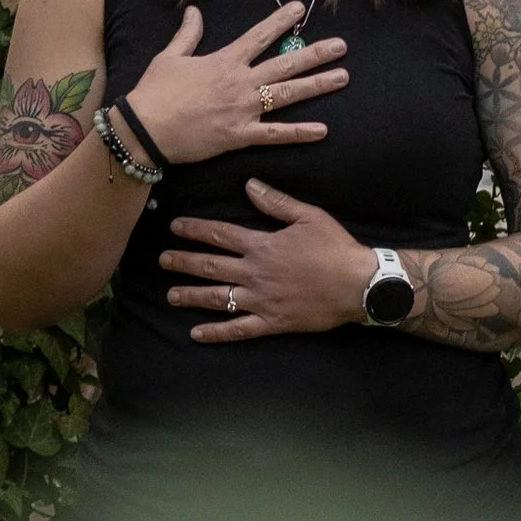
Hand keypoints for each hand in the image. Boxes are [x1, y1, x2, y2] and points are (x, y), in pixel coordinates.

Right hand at [125, 2, 347, 166]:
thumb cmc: (154, 93)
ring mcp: (243, 109)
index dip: (281, 21)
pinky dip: (299, 133)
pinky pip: (275, 134)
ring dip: (317, 85)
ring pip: (287, 94)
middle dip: (316, 53)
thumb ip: (188, 34)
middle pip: (285, 63)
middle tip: (341, 46)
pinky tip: (322, 130)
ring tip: (342, 77)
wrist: (145, 128)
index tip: (301, 9)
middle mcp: (240, 82)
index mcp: (224, 61)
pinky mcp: (239, 135)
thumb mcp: (170, 57)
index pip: (259, 36)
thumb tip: (194, 10)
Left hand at [159, 183, 375, 339]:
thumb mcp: (308, 216)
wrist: (357, 284)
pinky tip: (196, 334)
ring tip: (170, 295)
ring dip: (192, 296)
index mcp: (262, 245)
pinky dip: (216, 333)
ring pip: (218, 298)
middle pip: (211, 266)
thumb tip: (249, 185)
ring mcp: (261, 300)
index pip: (220, 235)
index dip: (195, 230)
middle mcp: (255, 273)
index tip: (175, 227)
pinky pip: (238, 329)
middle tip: (162, 260)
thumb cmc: (335, 248)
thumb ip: (276, 202)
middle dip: (184, 262)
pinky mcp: (272, 322)